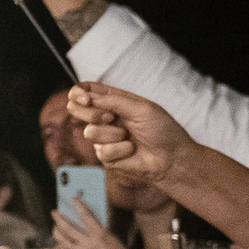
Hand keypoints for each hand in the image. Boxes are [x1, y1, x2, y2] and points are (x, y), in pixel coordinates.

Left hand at [50, 198, 134, 248]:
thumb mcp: (112, 237)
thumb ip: (99, 228)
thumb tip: (88, 217)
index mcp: (99, 234)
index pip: (86, 216)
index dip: (78, 205)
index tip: (73, 198)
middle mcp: (88, 243)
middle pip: (67, 227)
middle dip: (58, 218)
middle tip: (54, 212)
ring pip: (62, 239)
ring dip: (56, 231)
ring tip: (55, 226)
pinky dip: (58, 245)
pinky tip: (58, 242)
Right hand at [69, 82, 193, 184]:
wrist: (172, 158)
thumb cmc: (163, 130)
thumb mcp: (142, 109)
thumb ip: (114, 100)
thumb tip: (88, 96)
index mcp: (114, 101)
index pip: (86, 90)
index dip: (78, 92)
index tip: (85, 99)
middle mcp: (105, 117)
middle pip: (76, 109)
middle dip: (91, 114)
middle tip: (110, 118)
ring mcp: (104, 137)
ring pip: (89, 132)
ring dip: (113, 134)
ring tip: (129, 137)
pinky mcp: (105, 155)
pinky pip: (102, 151)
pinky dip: (120, 150)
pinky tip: (131, 150)